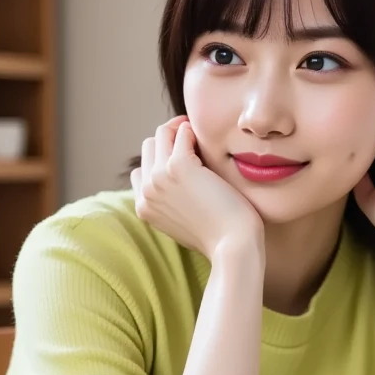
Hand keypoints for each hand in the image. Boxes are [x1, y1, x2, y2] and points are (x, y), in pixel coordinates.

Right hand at [131, 117, 263, 261]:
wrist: (233, 245)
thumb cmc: (219, 236)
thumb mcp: (185, 222)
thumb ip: (174, 204)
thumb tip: (180, 185)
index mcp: (144, 207)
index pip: (141, 170)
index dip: (162, 160)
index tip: (184, 158)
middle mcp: (146, 192)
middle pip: (148, 148)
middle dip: (169, 140)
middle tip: (192, 139)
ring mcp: (159, 177)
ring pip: (160, 134)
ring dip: (180, 130)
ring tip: (199, 136)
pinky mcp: (178, 166)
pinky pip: (180, 133)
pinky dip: (192, 131)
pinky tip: (208, 139)